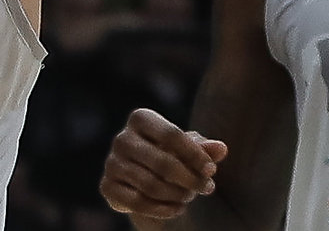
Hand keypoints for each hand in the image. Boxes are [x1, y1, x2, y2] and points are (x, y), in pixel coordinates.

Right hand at [99, 106, 227, 224]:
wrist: (143, 179)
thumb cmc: (171, 156)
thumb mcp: (189, 149)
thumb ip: (205, 148)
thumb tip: (222, 149)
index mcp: (141, 118)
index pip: (171, 134)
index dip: (195, 154)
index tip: (212, 170)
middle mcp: (122, 138)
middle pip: (162, 163)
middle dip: (190, 179)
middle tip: (207, 188)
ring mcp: (112, 163)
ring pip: (151, 185)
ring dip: (178, 195)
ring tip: (190, 196)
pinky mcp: (107, 187)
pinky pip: (138, 202)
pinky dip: (162, 209)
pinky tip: (177, 208)